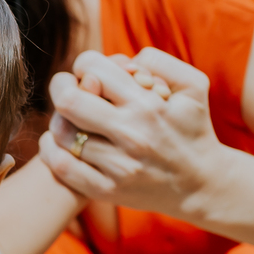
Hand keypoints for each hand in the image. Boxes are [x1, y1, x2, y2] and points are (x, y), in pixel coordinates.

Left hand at [39, 48, 232, 218]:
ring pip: (61, 133)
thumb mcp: (193, 86)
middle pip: (68, 100)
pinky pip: (61, 166)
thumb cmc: (194, 128)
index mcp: (148, 105)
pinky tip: (58, 141)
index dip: (84, 64)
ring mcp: (118, 166)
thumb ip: (159, 62)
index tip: (87, 73)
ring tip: (67, 117)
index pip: (92, 69)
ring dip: (58, 119)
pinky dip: (51, 149)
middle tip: (66, 88)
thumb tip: (122, 61)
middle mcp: (131, 135)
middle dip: (61, 86)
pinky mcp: (107, 191)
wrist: (202, 184)